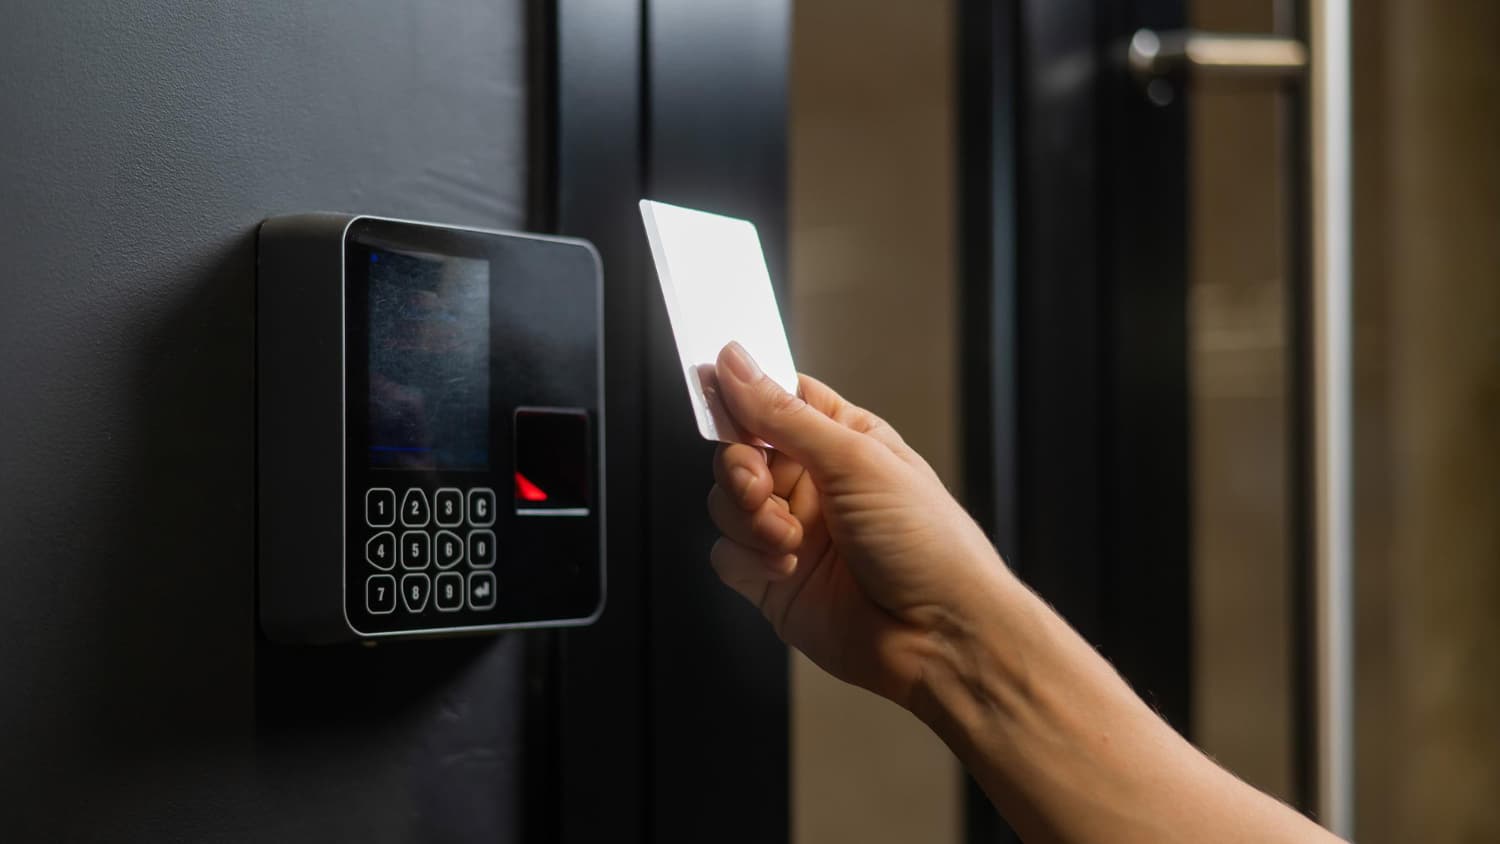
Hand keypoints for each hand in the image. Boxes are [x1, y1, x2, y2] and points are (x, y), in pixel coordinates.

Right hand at [706, 342, 1010, 707]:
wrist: (941, 638)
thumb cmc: (930, 546)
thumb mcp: (857, 461)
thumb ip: (785, 415)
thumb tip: (737, 364)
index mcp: (842, 441)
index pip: (776, 399)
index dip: (742, 394)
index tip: (717, 392)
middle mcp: (814, 484)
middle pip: (740, 452)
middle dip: (739, 467)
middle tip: (758, 484)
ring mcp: (792, 533)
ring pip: (725, 503)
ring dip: (747, 518)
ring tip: (789, 538)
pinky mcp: (774, 581)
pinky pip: (727, 555)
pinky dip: (747, 558)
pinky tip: (787, 567)